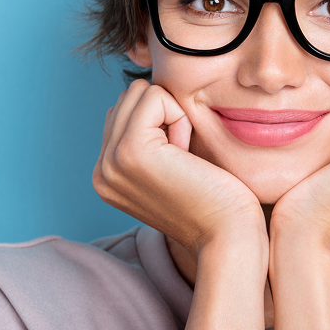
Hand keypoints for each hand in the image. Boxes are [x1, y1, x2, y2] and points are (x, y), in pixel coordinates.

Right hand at [93, 80, 266, 258]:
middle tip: (185, 159)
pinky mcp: (130, 150)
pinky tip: (187, 153)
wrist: (228, 237)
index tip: (180, 163)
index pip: (125, 112)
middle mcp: (102, 170)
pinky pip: (154, 97)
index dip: (163, 123)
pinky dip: (179, 117)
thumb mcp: (171, 169)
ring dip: (173, 115)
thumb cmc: (217, 202)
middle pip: (129, 97)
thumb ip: (150, 139)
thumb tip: (147, 93)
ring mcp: (111, 162)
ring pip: (140, 92)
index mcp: (108, 175)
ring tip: (185, 157)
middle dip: (165, 115)